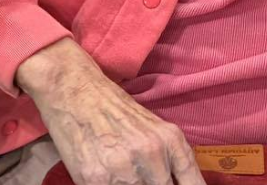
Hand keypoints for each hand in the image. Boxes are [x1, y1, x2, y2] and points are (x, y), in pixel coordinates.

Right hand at [15, 40, 205, 184]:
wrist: (74, 90)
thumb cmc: (113, 108)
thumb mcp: (152, 127)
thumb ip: (168, 158)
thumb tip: (173, 181)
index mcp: (170, 140)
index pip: (192, 183)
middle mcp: (152, 154)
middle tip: (139, 175)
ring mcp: (124, 169)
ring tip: (119, 170)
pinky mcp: (96, 179)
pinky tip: (105, 175)